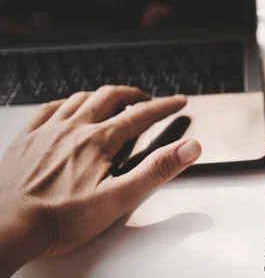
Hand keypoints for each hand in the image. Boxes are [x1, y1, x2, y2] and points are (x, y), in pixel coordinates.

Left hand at [0, 87, 201, 276]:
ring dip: (103, 95)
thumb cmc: (61, 220)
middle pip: (111, 97)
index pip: (141, 115)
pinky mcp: (26, 139)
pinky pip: (49, 107)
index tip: (178, 101)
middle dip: (134, 95)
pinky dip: (67, 102)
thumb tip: (188, 148)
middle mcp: (74, 128)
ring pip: (81, 98)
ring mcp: (47, 130)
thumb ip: (157, 170)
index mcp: (99, 141)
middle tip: (147, 99)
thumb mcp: (119, 199)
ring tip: (113, 101)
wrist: (7, 229)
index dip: (165, 106)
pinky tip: (69, 107)